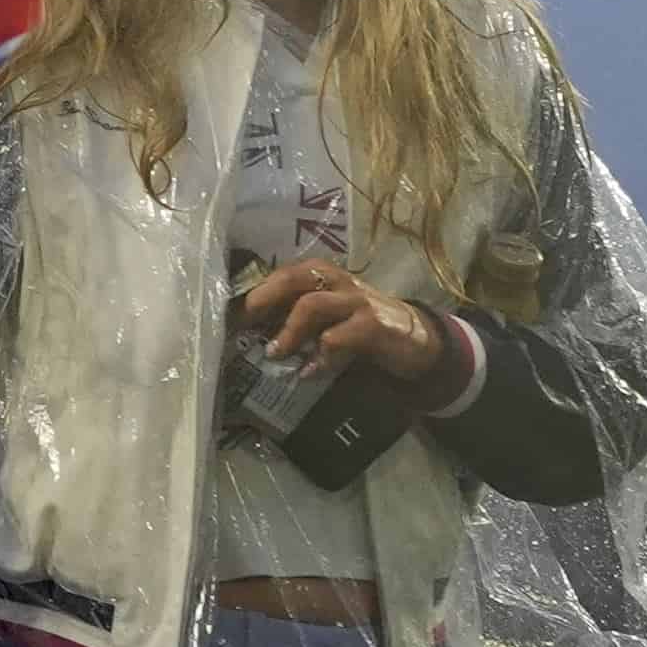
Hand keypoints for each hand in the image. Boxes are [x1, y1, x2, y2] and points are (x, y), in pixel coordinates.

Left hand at [237, 259, 448, 385]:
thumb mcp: (327, 315)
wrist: (416, 339)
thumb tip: (248, 332)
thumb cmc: (359, 325)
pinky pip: (338, 339)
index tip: (230, 315)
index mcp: (322, 275)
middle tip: (243, 323)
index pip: (282, 274)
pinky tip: (310, 373)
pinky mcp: (374, 326)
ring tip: (275, 354)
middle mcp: (338, 282)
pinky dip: (319, 358)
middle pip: (293, 278)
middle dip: (263, 299)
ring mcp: (357, 302)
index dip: (254, 292)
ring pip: (312, 305)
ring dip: (288, 332)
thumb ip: (294, 316)